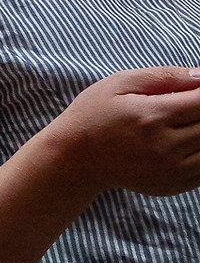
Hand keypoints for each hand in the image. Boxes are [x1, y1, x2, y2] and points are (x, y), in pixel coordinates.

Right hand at [42, 67, 199, 198]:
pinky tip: (185, 140)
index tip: (196, 89)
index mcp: (152, 117)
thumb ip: (165, 76)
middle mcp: (164, 148)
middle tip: (188, 105)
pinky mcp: (171, 186)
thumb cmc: (95, 114)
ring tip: (186, 121)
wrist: (75, 159)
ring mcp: (169, 171)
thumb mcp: (120, 83)